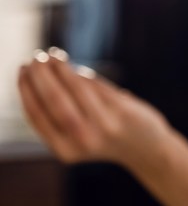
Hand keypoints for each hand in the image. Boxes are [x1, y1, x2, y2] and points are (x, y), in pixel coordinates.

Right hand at [17, 48, 171, 167]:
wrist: (148, 149)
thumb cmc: (104, 138)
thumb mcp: (76, 137)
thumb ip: (57, 116)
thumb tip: (38, 76)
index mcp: (65, 150)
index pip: (37, 114)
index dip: (26, 89)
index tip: (22, 70)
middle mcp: (83, 139)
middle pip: (54, 99)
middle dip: (41, 75)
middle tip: (35, 58)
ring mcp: (105, 124)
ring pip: (76, 88)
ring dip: (61, 68)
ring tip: (52, 56)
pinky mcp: (122, 110)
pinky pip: (96, 86)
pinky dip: (81, 74)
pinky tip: (72, 66)